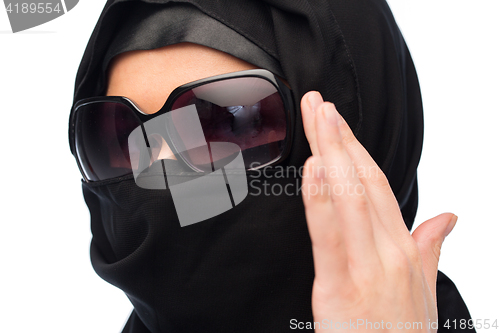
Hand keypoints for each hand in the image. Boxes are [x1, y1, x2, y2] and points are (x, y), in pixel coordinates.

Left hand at [300, 91, 456, 330]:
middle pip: (362, 182)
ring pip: (350, 199)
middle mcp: (388, 251)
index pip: (378, 185)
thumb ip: (431, 247)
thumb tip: (448, 216)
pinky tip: (313, 170)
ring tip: (318, 120)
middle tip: (321, 104)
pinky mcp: (341, 288)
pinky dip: (321, 200)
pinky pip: (330, 237)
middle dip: (341, 139)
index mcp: (402, 247)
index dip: (357, 150)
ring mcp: (367, 267)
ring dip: (332, 154)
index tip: (340, 123)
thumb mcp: (424, 287)